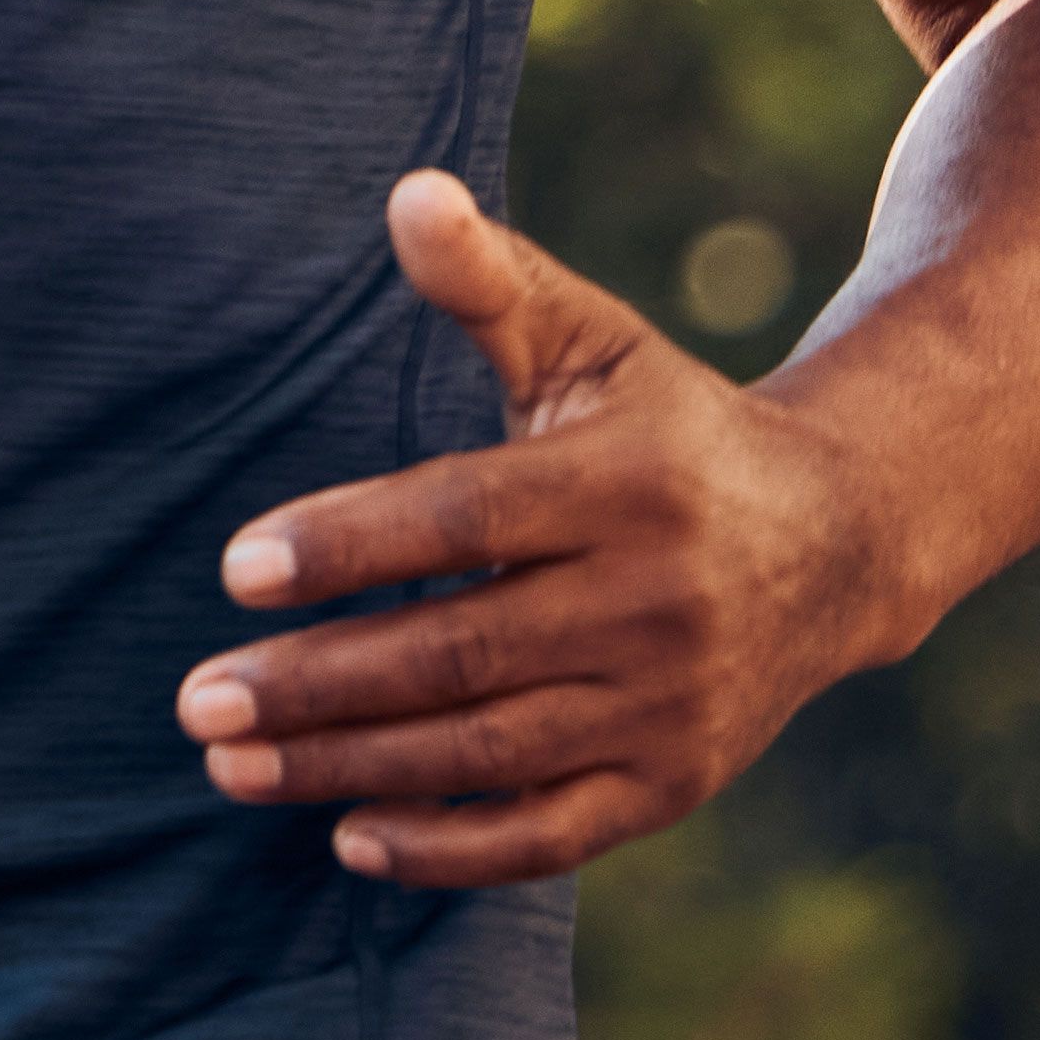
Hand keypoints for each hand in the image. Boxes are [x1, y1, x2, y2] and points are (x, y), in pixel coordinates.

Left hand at [174, 171, 907, 883]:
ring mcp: (669, 703)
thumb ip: (490, 280)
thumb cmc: (669, 426)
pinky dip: (453, 848)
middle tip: (198, 701)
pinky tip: (350, 837)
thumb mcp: (593, 340)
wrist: (841, 542)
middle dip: (319, 683)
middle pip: (462, 650)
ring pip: (491, 750)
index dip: (349, 545)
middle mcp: (655, 601)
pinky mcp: (675, 782)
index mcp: (625, 483)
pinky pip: (553, 832)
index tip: (236, 569)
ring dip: (353, 767)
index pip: (463, 520)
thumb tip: (409, 191)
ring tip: (233, 767)